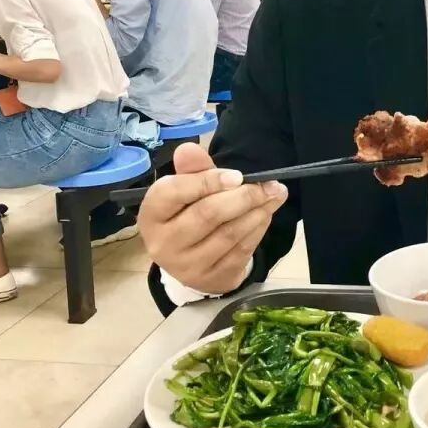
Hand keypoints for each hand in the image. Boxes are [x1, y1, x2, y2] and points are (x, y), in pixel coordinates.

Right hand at [138, 143, 287, 294]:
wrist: (190, 261)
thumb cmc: (187, 214)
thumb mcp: (185, 189)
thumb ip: (193, 169)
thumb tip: (189, 149)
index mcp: (152, 215)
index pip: (174, 192)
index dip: (208, 180)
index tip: (238, 175)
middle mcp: (163, 243)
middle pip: (208, 214)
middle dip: (244, 196)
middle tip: (269, 184)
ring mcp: (187, 266)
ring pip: (229, 234)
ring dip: (257, 211)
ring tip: (274, 195)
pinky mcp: (211, 279)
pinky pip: (241, 251)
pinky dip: (258, 230)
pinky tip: (266, 215)